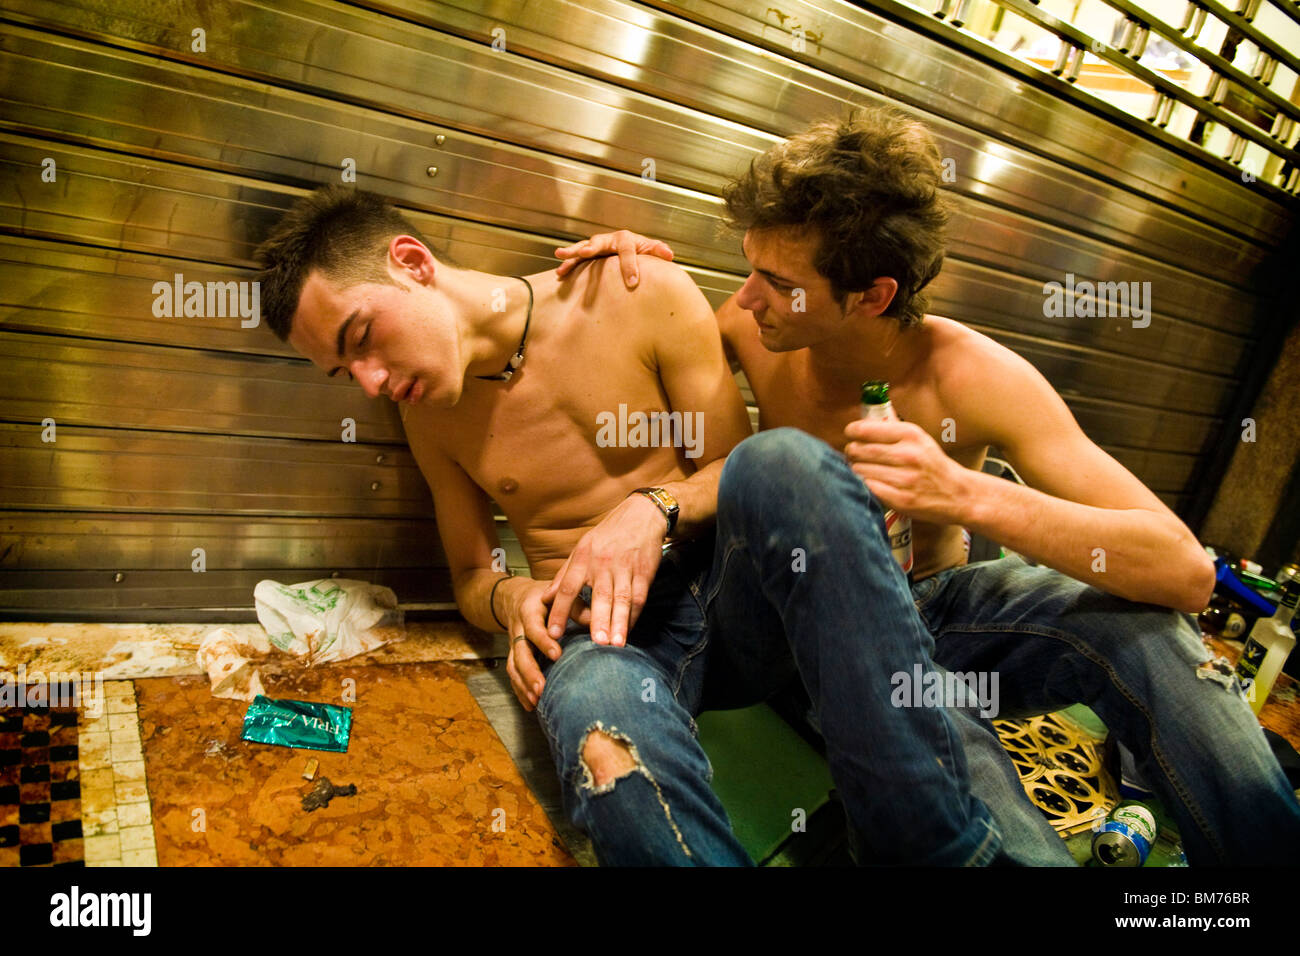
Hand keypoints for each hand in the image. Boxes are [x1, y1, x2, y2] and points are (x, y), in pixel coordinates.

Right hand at [501, 577, 566, 711]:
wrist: (515, 598)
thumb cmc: (544, 596)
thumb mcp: (559, 594)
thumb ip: (578, 607)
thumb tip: (599, 621)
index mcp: (529, 612)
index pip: (534, 628)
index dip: (544, 642)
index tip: (557, 655)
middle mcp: (518, 629)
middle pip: (520, 653)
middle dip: (530, 672)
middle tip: (542, 688)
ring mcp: (514, 644)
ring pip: (514, 666)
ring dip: (523, 685)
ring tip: (536, 700)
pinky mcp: (514, 655)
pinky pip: (513, 674)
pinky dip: (520, 691)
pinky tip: (530, 705)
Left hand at [541, 493, 665, 648]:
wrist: (641, 515)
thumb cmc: (607, 535)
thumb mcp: (581, 548)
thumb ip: (563, 575)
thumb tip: (545, 598)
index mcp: (583, 558)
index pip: (568, 587)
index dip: (560, 611)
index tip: (553, 633)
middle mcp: (603, 563)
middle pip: (600, 596)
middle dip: (599, 620)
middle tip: (596, 643)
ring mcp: (626, 568)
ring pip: (623, 599)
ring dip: (620, 623)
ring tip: (616, 643)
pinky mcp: (644, 572)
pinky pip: (639, 597)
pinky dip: (634, 616)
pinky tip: (629, 630)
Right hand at [554, 230, 674, 285]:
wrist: (627, 247)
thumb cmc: (640, 250)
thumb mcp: (650, 249)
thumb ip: (658, 251)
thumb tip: (669, 255)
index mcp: (626, 239)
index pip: (628, 251)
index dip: (630, 266)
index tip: (633, 282)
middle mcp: (609, 240)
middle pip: (599, 242)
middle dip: (592, 247)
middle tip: (586, 252)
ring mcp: (596, 247)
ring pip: (583, 247)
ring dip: (572, 252)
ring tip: (560, 255)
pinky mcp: (588, 255)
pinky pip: (576, 260)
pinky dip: (568, 265)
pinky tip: (559, 273)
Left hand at [843, 418, 972, 524]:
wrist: (959, 494)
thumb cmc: (933, 465)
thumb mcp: (920, 439)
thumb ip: (893, 429)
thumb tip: (866, 417)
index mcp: (911, 435)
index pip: (865, 429)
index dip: (851, 432)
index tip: (850, 434)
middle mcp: (908, 454)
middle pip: (858, 450)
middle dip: (851, 452)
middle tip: (853, 455)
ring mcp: (905, 478)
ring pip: (860, 470)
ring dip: (856, 470)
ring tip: (862, 469)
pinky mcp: (902, 500)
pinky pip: (869, 488)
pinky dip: (865, 486)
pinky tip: (870, 483)